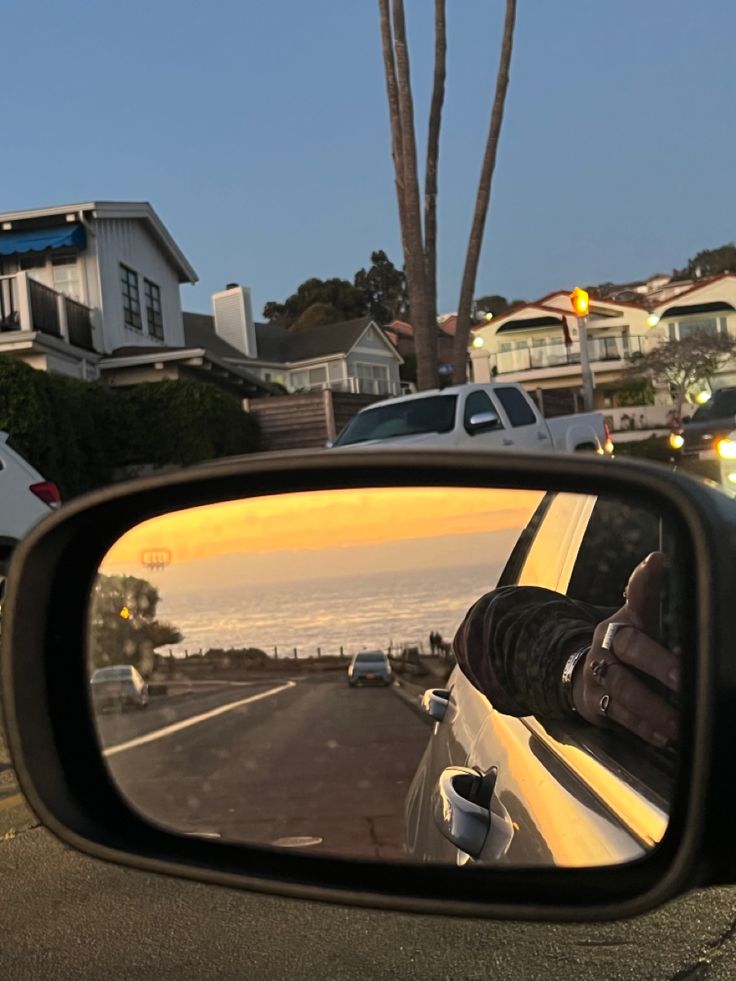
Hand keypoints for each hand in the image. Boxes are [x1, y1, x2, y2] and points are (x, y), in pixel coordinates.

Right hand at [571, 552, 678, 747]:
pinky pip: (618, 714)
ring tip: (678, 722)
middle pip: (629, 648)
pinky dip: (642, 726)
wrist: (581, 674)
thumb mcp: (636, 619)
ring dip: (652, 706)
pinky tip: (663, 735)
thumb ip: (647, 592)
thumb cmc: (624, 646)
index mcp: (622, 620)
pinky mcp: (594, 701)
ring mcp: (598, 672)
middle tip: (681, 675)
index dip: (644, 581)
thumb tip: (658, 558)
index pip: (635, 596)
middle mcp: (606, 643)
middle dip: (656, 662)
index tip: (657, 562)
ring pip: (623, 687)